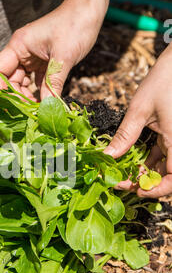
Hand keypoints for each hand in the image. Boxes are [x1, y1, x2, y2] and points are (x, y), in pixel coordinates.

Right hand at [0, 0, 102, 99]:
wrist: (88, 11)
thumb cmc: (74, 26)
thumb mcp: (63, 58)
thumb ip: (53, 83)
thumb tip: (46, 107)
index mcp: (19, 46)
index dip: (0, 90)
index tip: (9, 106)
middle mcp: (22, 51)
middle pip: (10, 80)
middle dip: (17, 97)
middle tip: (31, 111)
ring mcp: (32, 56)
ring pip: (22, 82)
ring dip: (28, 96)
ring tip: (39, 108)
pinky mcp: (43, 61)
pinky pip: (36, 80)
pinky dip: (39, 91)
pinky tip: (47, 100)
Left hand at [104, 45, 171, 197]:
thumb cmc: (165, 80)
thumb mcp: (140, 110)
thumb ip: (125, 136)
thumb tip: (107, 156)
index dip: (155, 191)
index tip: (133, 189)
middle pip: (168, 177)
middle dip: (146, 184)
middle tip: (123, 182)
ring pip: (165, 167)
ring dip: (146, 173)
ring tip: (122, 172)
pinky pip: (164, 154)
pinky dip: (149, 160)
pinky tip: (132, 160)